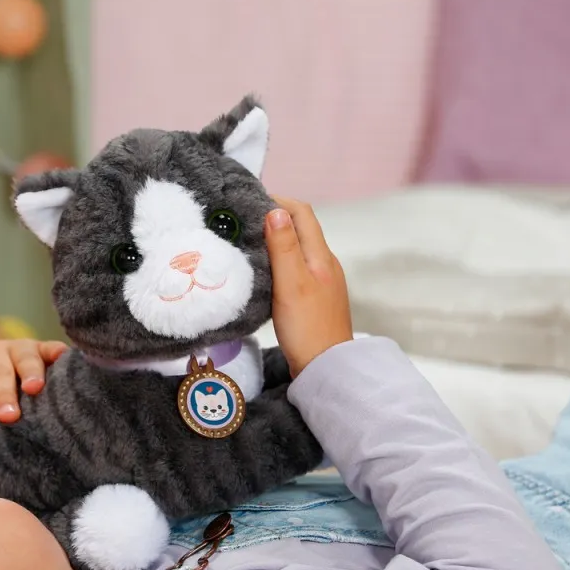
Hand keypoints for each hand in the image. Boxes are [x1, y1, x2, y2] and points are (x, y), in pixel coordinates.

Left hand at [0, 339, 68, 425]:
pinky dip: (58, 352)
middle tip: (9, 416)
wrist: (4, 378)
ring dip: (30, 372)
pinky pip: (53, 348)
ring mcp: (22, 350)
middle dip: (3, 393)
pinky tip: (64, 359)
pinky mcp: (45, 349)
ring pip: (25, 358)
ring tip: (34, 389)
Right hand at [264, 197, 352, 376]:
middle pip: (301, 228)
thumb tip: (276, 210)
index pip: (302, 214)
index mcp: (321, 256)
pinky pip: (298, 267)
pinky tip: (265, 272)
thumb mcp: (291, 283)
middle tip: (245, 220)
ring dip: (277, 239)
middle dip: (275, 217)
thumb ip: (284, 247)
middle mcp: (325, 264)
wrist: (325, 368)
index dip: (278, 201)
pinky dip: (280, 260)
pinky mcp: (316, 297)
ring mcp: (323, 281)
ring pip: (299, 249)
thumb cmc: (307, 328)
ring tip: (250, 242)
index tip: (250, 202)